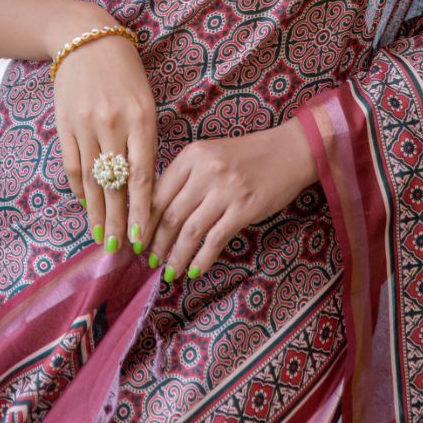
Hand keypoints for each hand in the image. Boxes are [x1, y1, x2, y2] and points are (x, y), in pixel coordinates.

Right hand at [53, 32, 157, 257]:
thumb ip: (145, 140)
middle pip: (116, 184)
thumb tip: (145, 186)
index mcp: (141, 119)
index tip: (143, 237)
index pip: (142, 175)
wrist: (85, 39)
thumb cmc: (125, 73)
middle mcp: (113, 125)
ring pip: (92, 181)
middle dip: (119, 220)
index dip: (142, 210)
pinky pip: (73, 166)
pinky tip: (87, 207)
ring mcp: (85, 126)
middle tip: (121, 249)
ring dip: (97, 213)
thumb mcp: (145, 101)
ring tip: (102, 237)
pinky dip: (80, 190)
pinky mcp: (64, 125)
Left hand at [140, 120, 318, 281]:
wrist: (288, 151)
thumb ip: (185, 177)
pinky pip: (215, 239)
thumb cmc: (246, 156)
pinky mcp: (244, 209)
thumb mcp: (210, 155)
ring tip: (168, 271)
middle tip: (148, 261)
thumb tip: (156, 213)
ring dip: (175, 255)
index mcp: (192, 155)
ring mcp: (226, 190)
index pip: (157, 192)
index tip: (134, 239)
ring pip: (190, 231)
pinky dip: (201, 259)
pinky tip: (194, 271)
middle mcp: (206, 171)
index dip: (143, 220)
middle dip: (155, 243)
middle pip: (170, 214)